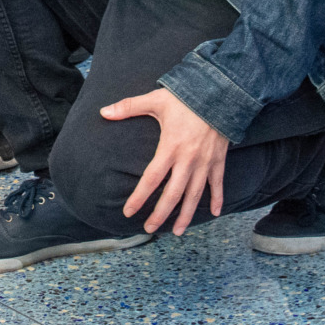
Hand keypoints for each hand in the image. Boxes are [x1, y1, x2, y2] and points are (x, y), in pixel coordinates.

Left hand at [100, 87, 228, 235]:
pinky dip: (217, 199)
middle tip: (149, 228)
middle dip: (160, 214)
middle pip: (172, 194)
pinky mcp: (219, 161)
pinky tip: (213, 214)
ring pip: (194, 195)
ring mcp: (205, 163)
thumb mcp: (155, 100)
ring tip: (178, 231)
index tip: (128, 212)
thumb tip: (103, 112)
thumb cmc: (185, 97)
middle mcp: (188, 160)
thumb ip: (129, 107)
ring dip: (186, 215)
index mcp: (170, 147)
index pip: (151, 179)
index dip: (139, 197)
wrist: (220, 92)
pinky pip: (218, 184)